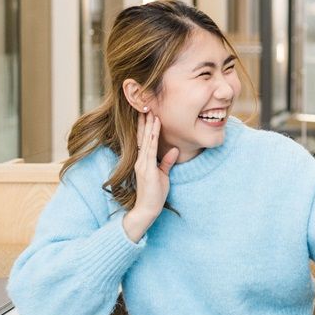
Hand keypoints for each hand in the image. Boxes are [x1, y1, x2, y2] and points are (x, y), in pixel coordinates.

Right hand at [122, 113, 178, 242]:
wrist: (147, 209)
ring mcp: (142, 164)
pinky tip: (156, 126)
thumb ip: (166, 162)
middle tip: (146, 105)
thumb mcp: (163, 175)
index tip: (147, 113)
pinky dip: (153, 136)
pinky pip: (150, 149)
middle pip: (142, 136)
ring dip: (149, 124)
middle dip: (144, 121)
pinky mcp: (147, 169)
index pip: (144, 140)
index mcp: (143, 161)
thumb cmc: (154, 194)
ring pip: (146, 139)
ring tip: (151, 110)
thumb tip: (174, 149)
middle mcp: (140, 160)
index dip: (145, 126)